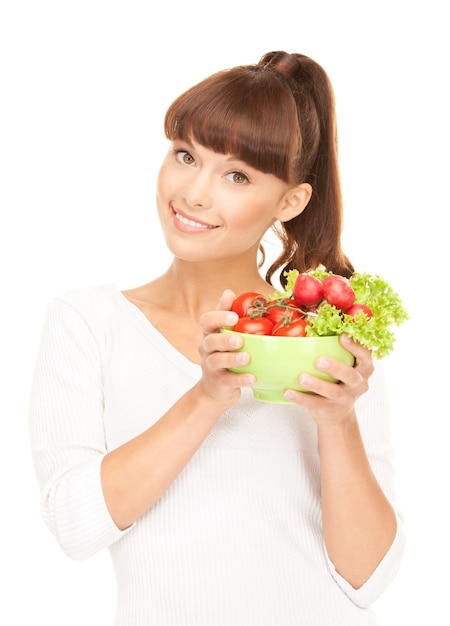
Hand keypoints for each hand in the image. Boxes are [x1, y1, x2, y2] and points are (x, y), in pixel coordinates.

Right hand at [198, 290, 255, 405]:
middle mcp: (207, 349)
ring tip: (247, 358)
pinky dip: (239, 379)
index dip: (219, 317)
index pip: (206, 321)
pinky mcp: (218, 382)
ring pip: (216, 361)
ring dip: (231, 358)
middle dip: (224, 339)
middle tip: (239, 339)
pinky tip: (252, 377)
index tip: (234, 316)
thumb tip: (228, 292)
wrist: (216, 388)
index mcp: (210, 334)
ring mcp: (210, 367)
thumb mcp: (224, 333)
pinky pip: (227, 380)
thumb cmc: (224, 354)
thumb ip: (226, 313)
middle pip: (210, 341)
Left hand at [283, 334, 373, 425]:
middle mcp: (358, 384)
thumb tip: (316, 323)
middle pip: (350, 376)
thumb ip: (337, 350)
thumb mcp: (346, 365)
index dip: (356, 346)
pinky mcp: (329, 409)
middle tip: (319, 360)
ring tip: (302, 377)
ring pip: (332, 392)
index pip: (365, 356)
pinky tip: (288, 391)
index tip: (343, 336)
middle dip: (335, 367)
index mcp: (364, 369)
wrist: (338, 415)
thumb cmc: (339, 380)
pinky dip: (300, 398)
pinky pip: (314, 403)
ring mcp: (344, 399)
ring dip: (317, 384)